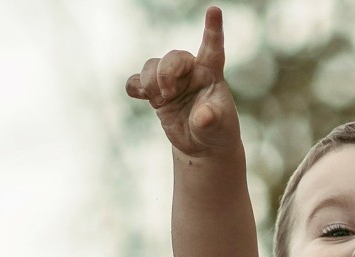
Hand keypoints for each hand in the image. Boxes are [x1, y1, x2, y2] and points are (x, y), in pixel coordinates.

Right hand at [125, 6, 238, 155]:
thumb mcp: (219, 128)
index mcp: (211, 74)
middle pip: (172, 58)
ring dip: (150, 82)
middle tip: (168, 94)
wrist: (202, 145)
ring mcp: (171, 81)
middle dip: (165, 73)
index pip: (212, 49)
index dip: (213, 30)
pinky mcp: (156, 93)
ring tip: (161, 101)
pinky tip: (140, 96)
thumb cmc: (217, 131)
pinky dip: (135, 87)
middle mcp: (190, 72)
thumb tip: (202, 116)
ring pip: (152, 66)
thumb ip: (210, 119)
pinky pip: (137, 81)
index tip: (214, 11)